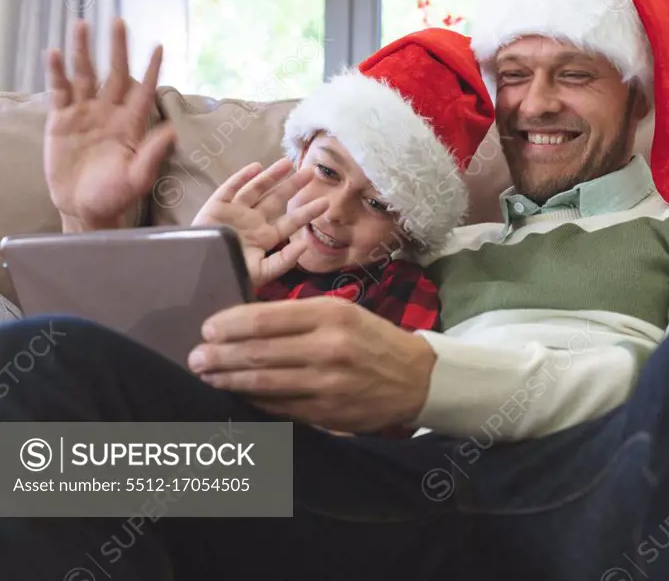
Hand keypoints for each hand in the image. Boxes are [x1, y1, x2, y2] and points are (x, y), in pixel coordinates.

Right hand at [44, 18, 175, 230]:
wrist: (83, 207)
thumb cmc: (115, 195)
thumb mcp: (137, 178)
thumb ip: (152, 154)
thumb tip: (173, 131)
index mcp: (132, 124)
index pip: (143, 90)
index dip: (150, 69)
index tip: (159, 46)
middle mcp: (109, 113)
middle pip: (114, 73)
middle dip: (117, 48)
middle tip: (119, 21)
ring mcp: (85, 113)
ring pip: (85, 75)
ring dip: (84, 51)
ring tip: (82, 24)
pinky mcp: (61, 120)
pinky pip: (59, 91)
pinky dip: (57, 72)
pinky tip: (54, 54)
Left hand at [187, 297, 436, 431]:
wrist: (415, 378)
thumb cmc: (372, 340)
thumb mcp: (344, 312)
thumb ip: (300, 316)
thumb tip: (245, 323)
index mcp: (331, 314)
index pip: (267, 317)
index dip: (230, 324)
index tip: (207, 328)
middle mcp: (329, 347)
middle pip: (259, 351)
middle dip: (220, 355)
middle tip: (195, 356)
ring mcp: (327, 383)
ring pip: (263, 382)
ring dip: (227, 379)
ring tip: (206, 375)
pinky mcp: (326, 413)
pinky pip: (278, 407)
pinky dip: (252, 400)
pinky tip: (235, 395)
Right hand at [192, 158, 328, 288]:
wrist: (197, 274)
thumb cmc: (229, 275)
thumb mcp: (261, 273)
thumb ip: (283, 261)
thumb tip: (304, 245)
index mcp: (265, 236)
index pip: (290, 221)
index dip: (307, 211)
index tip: (325, 202)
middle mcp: (253, 221)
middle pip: (276, 199)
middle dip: (293, 186)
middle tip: (311, 172)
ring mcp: (235, 212)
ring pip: (256, 189)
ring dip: (271, 176)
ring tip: (288, 163)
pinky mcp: (216, 206)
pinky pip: (230, 188)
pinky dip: (241, 178)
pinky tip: (256, 167)